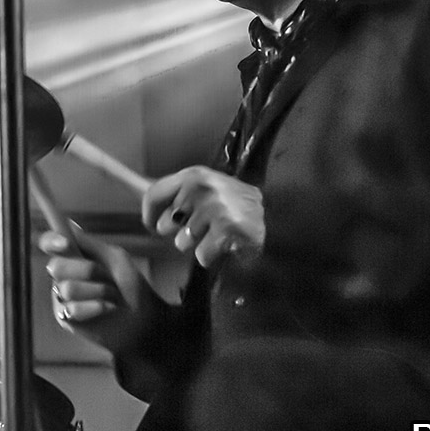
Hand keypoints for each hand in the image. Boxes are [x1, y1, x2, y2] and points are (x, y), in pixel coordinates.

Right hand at [40, 226, 170, 355]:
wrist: (143, 316)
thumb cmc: (131, 285)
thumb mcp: (114, 257)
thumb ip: (89, 243)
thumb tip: (67, 224)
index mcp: (73, 257)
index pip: (49, 243)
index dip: (51, 241)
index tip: (66, 244)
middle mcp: (63, 275)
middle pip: (55, 266)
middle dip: (86, 270)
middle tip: (106, 277)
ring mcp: (62, 297)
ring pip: (67, 288)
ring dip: (97, 291)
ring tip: (112, 296)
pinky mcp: (66, 318)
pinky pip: (73, 309)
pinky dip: (96, 306)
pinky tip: (108, 308)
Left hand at [141, 165, 264, 267]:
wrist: (280, 217)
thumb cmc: (239, 207)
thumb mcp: (209, 191)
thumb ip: (181, 197)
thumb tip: (151, 212)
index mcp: (194, 174)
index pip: (154, 193)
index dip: (148, 214)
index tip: (151, 226)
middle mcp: (201, 186)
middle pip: (166, 223)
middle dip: (180, 233)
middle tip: (205, 229)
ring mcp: (214, 206)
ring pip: (183, 242)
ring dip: (199, 244)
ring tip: (220, 235)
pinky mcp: (227, 228)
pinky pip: (202, 255)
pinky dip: (213, 256)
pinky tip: (229, 245)